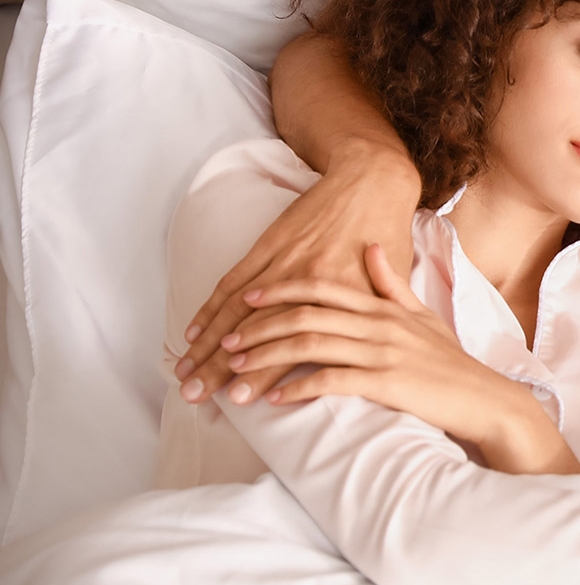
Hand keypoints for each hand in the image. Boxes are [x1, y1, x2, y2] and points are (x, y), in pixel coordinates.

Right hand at [175, 151, 418, 405]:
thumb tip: (356, 362)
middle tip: (194, 397)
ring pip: (237, 311)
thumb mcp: (390, 284)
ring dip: (206, 344)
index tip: (239, 401)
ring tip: (184, 373)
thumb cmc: (387, 236)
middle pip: (256, 334)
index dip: (264, 374)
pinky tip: (193, 331)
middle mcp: (308, 285)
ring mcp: (284, 263)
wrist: (373, 183)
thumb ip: (371, 322)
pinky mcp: (269, 245)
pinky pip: (234, 281)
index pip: (293, 346)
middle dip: (221, 368)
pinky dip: (211, 307)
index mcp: (342, 300)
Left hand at [216, 245, 570, 471]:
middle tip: (228, 341)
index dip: (281, 290)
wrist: (483, 396)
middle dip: (261, 326)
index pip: (323, 288)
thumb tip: (370, 248)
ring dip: (268, 357)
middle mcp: (380, 323)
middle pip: (307, 315)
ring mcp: (383, 352)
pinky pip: (331, 380)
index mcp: (384, 306)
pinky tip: (275, 397)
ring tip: (238, 370)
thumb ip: (391, 283)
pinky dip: (298, 388)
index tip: (248, 297)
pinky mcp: (386, 382)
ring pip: (312, 345)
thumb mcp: (421, 314)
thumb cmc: (449, 360)